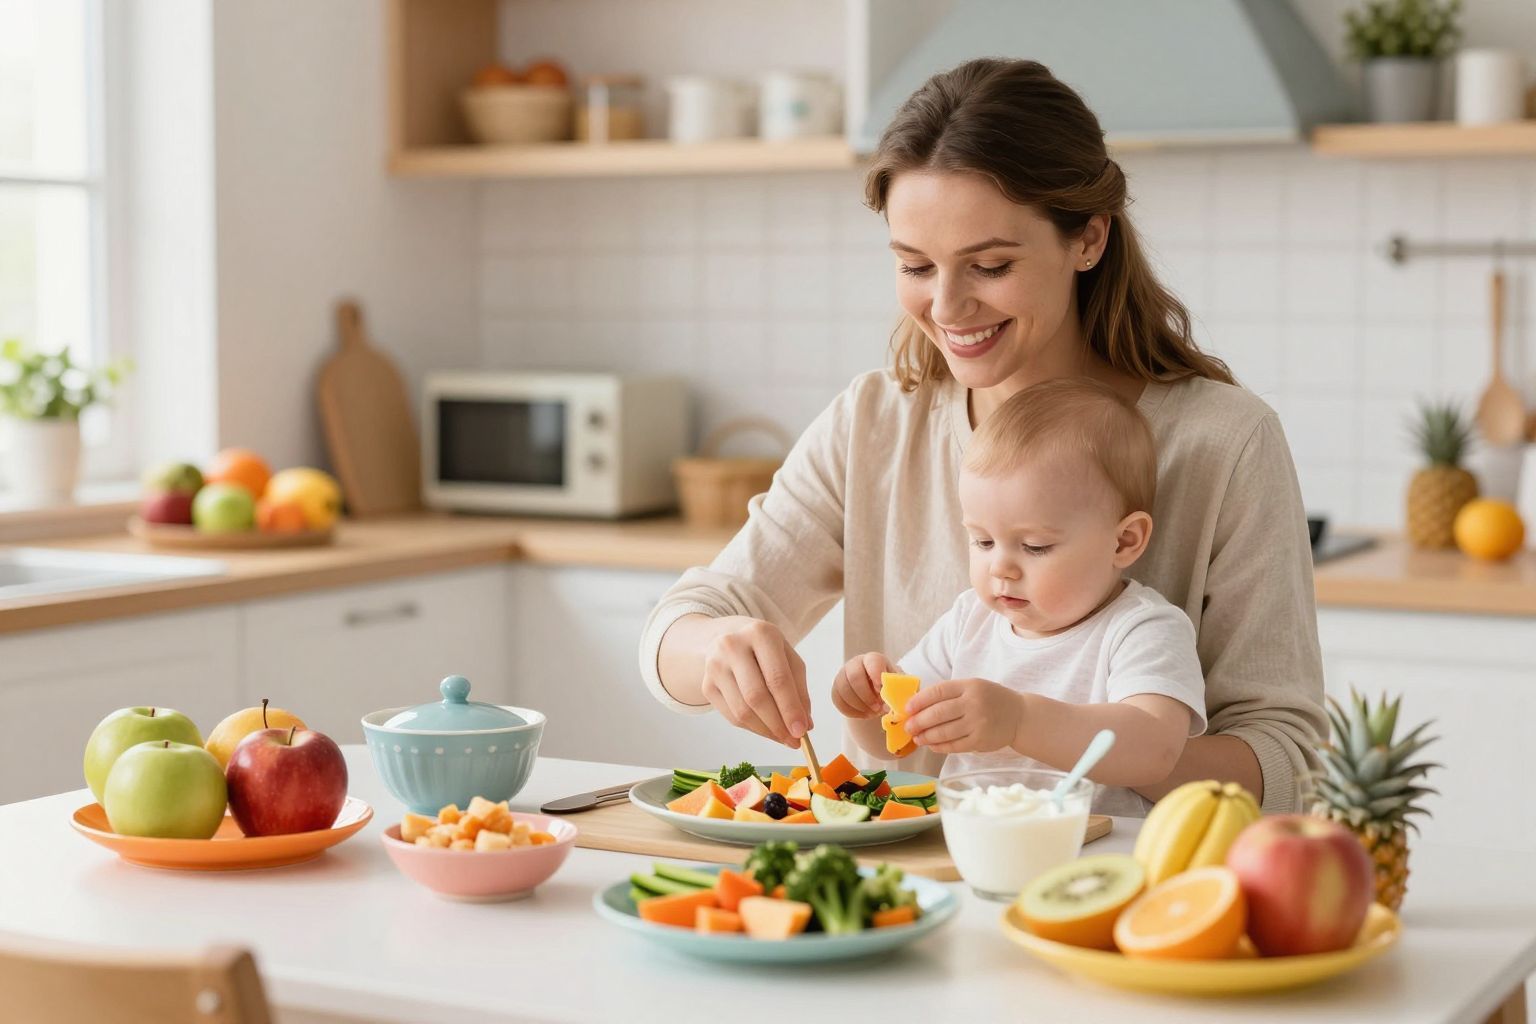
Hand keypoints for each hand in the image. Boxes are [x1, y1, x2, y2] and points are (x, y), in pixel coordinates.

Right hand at [700, 617, 811, 746]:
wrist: (730, 638)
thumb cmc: (766, 650)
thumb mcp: (788, 658)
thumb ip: (799, 690)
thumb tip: (805, 725)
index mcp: (760, 634)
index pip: (777, 678)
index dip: (790, 708)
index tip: (802, 731)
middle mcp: (733, 646)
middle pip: (756, 696)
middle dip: (778, 724)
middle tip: (794, 741)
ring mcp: (715, 665)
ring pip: (742, 711)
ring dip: (765, 731)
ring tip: (782, 737)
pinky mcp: (707, 684)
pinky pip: (731, 716)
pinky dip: (752, 728)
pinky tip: (766, 729)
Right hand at [832, 652, 893, 719]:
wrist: (876, 695)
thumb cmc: (888, 687)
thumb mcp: (896, 685)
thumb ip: (896, 691)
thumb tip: (889, 705)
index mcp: (873, 659)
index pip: (872, 660)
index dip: (876, 674)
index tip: (881, 690)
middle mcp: (855, 664)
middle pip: (854, 676)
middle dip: (866, 696)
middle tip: (877, 708)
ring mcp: (842, 676)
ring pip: (844, 690)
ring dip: (859, 705)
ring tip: (872, 713)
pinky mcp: (836, 690)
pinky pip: (839, 701)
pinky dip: (852, 711)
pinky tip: (863, 714)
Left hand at [902, 679, 1023, 753]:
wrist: (1019, 716)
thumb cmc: (990, 699)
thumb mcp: (973, 687)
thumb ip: (950, 693)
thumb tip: (918, 705)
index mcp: (969, 686)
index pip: (938, 692)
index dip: (919, 700)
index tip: (907, 708)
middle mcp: (974, 703)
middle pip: (938, 713)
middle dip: (919, 721)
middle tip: (908, 727)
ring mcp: (978, 723)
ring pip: (944, 732)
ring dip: (926, 736)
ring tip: (917, 738)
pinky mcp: (980, 741)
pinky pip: (955, 746)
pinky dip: (940, 746)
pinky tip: (932, 745)